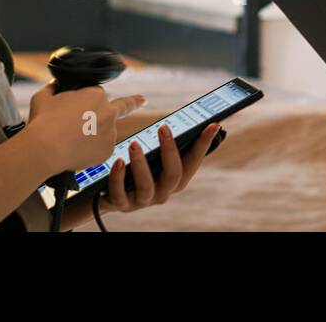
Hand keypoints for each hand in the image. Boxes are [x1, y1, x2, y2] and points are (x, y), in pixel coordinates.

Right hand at [26, 81, 144, 171]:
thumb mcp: (44, 97)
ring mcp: (110, 132)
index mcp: (96, 95)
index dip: (87, 99)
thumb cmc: (43, 122)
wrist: (45, 149)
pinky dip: (91, 150)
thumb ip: (53, 88)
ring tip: (72, 140)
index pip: (97, 93)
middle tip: (142, 100)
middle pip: (120, 106)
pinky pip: (101, 149)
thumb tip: (54, 84)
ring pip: (105, 131)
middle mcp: (108, 112)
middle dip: (133, 102)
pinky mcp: (108, 151)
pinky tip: (76, 150)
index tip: (92, 101)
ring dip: (95, 134)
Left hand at [101, 122, 220, 213]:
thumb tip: (179, 120)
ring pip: (146, 186)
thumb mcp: (155, 157)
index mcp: (177, 179)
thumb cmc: (140, 168)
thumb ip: (168, 144)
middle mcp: (164, 192)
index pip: (194, 161)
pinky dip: (118, 178)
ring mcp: (143, 201)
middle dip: (170, 150)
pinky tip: (117, 162)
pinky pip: (120, 194)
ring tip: (134, 144)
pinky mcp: (123, 205)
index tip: (212, 124)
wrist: (113, 193)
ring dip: (140, 164)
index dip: (204, 144)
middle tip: (163, 127)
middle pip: (173, 175)